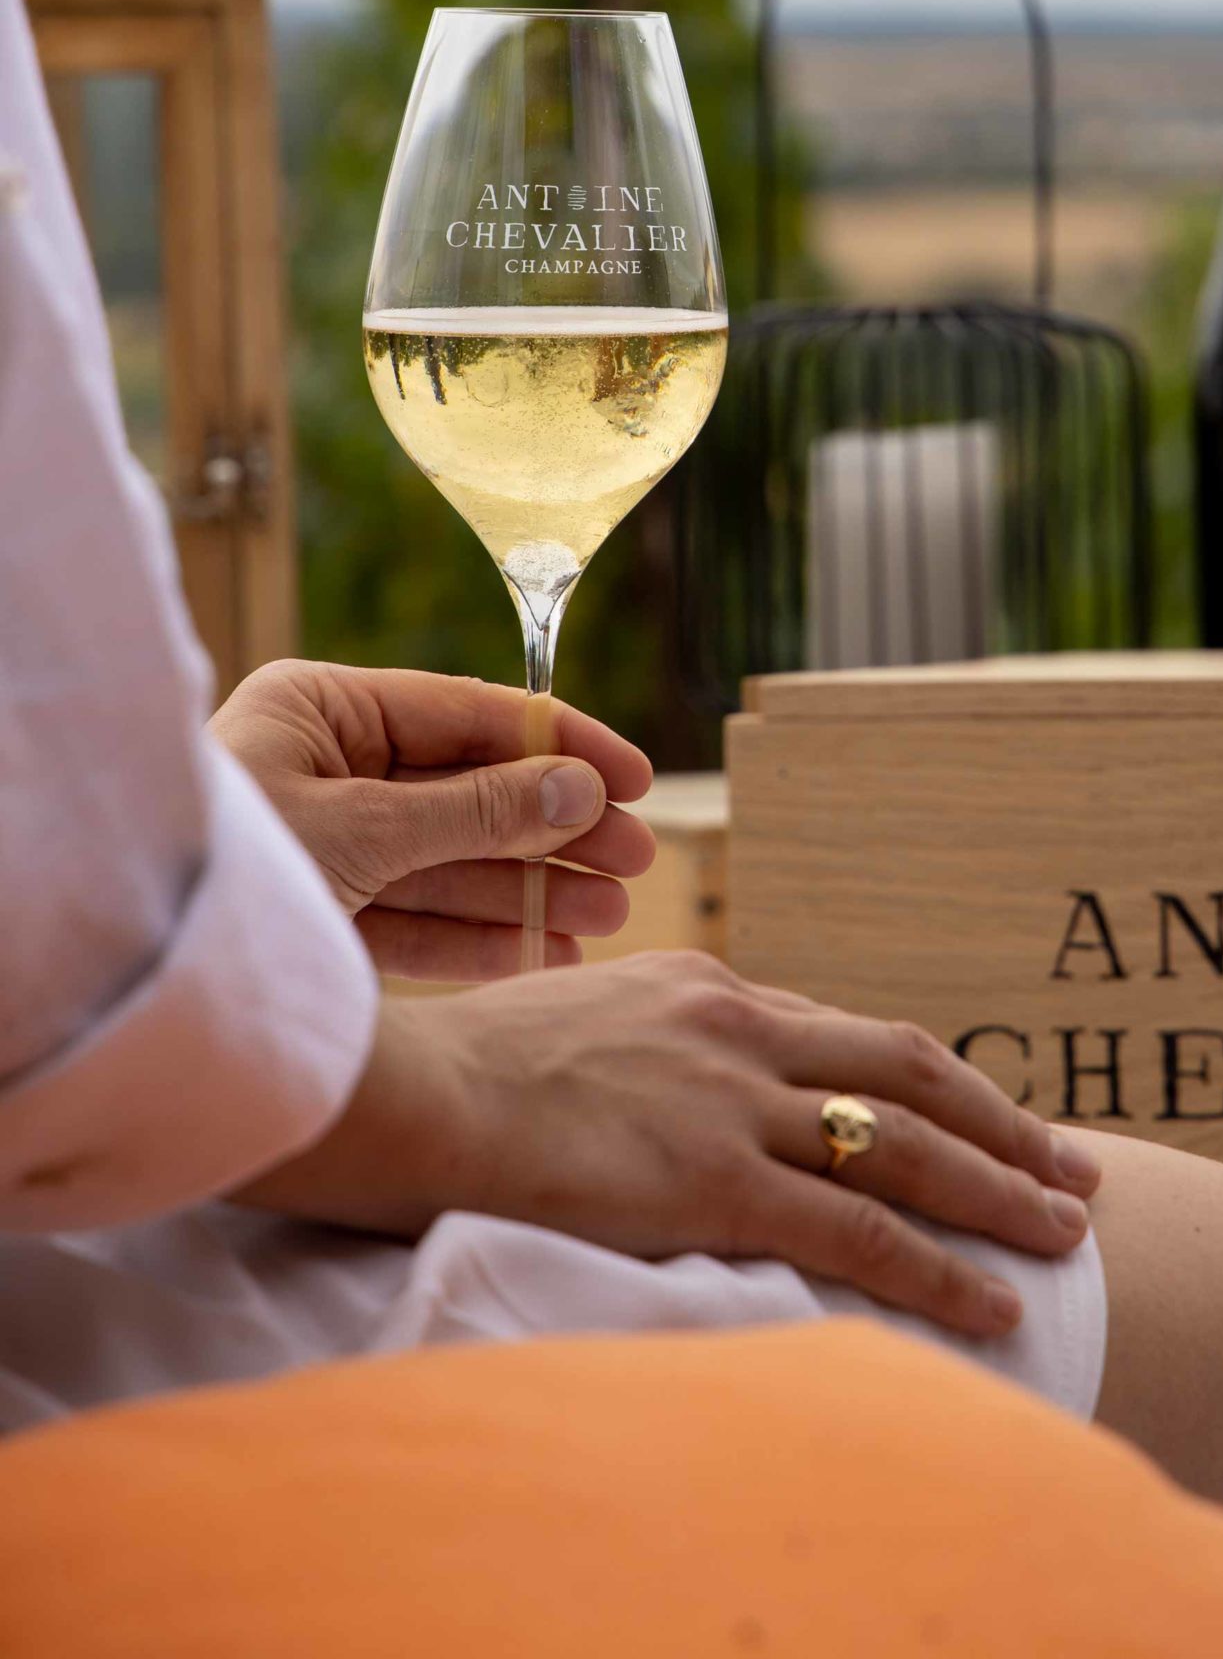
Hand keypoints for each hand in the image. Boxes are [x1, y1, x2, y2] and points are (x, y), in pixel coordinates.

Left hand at [210, 660, 655, 979]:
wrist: (132, 967)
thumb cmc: (231, 864)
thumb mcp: (364, 828)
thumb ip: (478, 811)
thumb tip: (580, 789)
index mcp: (321, 711)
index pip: (467, 714)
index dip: (559, 746)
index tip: (633, 779)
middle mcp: (326, 769)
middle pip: (468, 792)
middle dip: (554, 831)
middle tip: (636, 861)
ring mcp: (325, 845)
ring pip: (450, 861)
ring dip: (530, 889)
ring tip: (607, 916)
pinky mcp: (322, 915)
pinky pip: (415, 919)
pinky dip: (479, 939)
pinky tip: (546, 950)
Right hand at [241, 952, 1103, 1339]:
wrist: (408, 1086)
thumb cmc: (464, 1065)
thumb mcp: (579, 1019)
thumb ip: (650, 1047)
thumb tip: (671, 1092)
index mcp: (711, 989)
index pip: (851, 1036)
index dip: (933, 1082)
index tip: (988, 1115)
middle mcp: (743, 1031)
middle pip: (911, 1074)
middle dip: (1003, 1124)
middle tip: (1074, 1167)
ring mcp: (734, 1103)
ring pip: (907, 1149)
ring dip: (1000, 1193)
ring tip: (1069, 1233)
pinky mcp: (716, 1179)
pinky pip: (859, 1232)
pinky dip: (938, 1269)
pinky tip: (994, 1301)